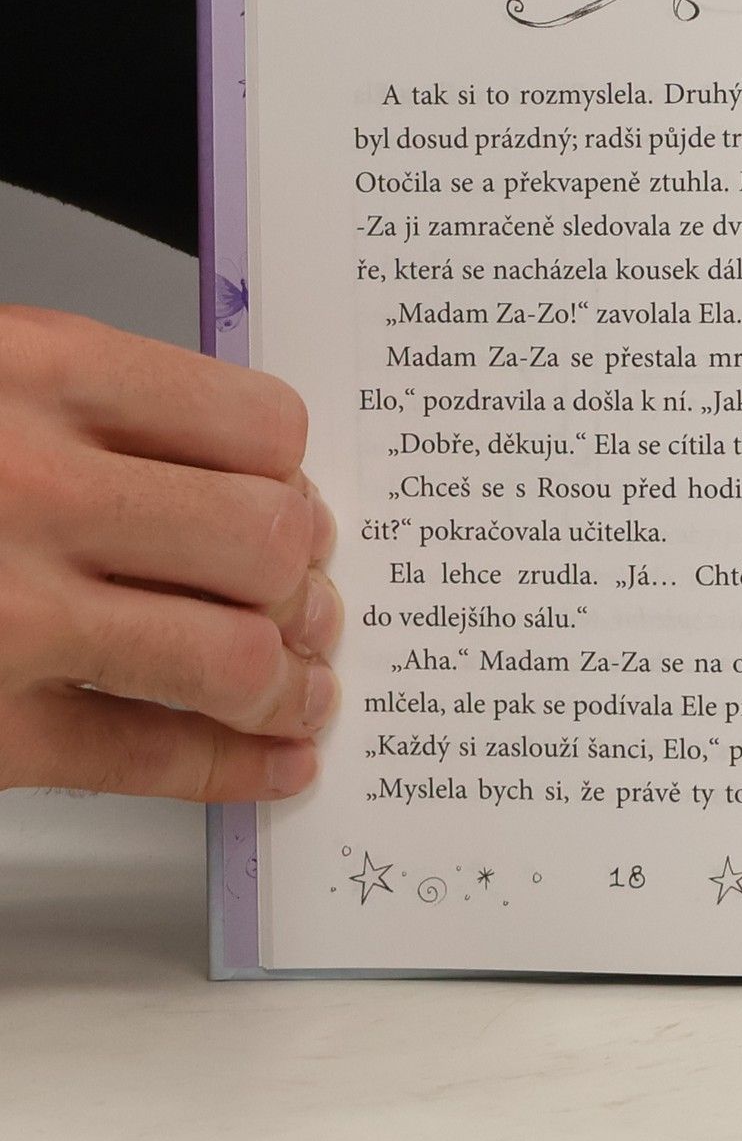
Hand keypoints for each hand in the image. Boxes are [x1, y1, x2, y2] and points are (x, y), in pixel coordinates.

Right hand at [0, 307, 341, 799]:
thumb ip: (84, 411)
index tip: (298, 504)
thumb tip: (239, 476)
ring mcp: (7, 615)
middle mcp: (29, 486)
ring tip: (300, 687)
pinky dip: (236, 768)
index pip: (257, 427)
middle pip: (267, 541)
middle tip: (312, 601)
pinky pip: (151, 754)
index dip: (295, 479)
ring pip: (235, 655)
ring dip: (291, 680)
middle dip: (307, 581)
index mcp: (33, 372)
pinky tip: (271, 762)